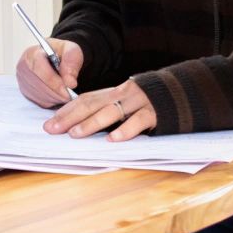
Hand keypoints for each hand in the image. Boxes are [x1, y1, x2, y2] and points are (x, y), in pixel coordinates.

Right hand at [15, 38, 83, 107]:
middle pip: (38, 84)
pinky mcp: (26, 92)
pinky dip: (51, 101)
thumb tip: (69, 81)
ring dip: (55, 97)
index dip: (54, 80)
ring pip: (39, 95)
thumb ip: (72, 62)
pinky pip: (39, 101)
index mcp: (32, 53)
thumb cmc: (62, 53)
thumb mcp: (71, 50)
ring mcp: (23, 81)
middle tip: (71, 95)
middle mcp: (23, 67)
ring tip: (67, 95)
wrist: (56, 59)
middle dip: (56, 91)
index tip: (69, 86)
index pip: (39, 68)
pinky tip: (59, 96)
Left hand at [41, 79, 155, 142]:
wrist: (183, 94)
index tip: (49, 122)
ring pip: (112, 112)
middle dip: (70, 117)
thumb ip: (108, 109)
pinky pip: (138, 121)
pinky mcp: (155, 113)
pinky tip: (113, 139)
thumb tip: (79, 125)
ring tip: (76, 133)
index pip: (85, 99)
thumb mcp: (126, 103)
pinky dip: (125, 130)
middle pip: (93, 104)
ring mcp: (139, 102)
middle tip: (53, 129)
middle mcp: (124, 94)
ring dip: (92, 123)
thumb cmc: (150, 103)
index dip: (67, 110)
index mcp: (115, 93)